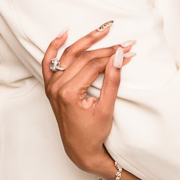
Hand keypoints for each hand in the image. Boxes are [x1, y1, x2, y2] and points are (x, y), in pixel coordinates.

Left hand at [42, 22, 133, 177]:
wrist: (79, 149)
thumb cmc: (93, 133)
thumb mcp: (107, 109)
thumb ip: (112, 81)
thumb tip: (120, 56)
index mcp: (68, 93)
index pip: (94, 65)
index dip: (113, 55)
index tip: (130, 49)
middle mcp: (56, 87)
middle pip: (83, 58)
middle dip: (106, 49)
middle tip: (125, 43)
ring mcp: (51, 86)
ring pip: (69, 55)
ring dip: (85, 40)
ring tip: (102, 30)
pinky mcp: (51, 86)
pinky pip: (49, 61)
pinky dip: (54, 46)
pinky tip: (64, 33)